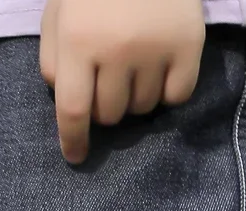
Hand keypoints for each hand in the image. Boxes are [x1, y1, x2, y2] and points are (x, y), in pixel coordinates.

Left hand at [40, 0, 205, 163]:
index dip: (73, 140)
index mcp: (79, 42)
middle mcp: (117, 49)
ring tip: (134, 70)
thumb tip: (69, 109)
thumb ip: (55, 63)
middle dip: (104, 108)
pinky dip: (168, 93)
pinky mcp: (190, 42)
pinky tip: (161, 73)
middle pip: (110, 114)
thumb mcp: (59, 19)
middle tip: (109, 82)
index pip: (73, 111)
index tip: (77, 157)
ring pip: (142, 108)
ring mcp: (155, 46)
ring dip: (135, 99)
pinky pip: (177, 96)